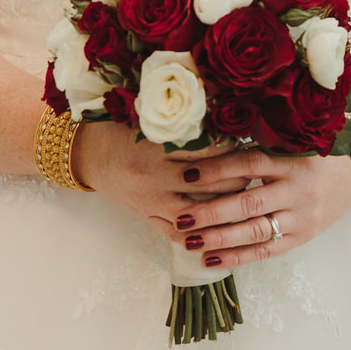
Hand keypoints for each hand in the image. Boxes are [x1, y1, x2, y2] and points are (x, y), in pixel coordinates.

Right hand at [72, 121, 249, 223]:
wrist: (89, 154)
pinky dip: (204, 234)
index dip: (236, 149)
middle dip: (239, 177)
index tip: (255, 144)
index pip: (209, 151)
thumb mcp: (152, 119)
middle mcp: (156, 177)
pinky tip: (227, 230)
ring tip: (251, 198)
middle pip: (211, 183)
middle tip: (260, 171)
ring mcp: (152, 201)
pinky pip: (179, 235)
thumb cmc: (124, 129)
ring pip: (200, 212)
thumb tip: (229, 114)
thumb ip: (187, 122)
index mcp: (157, 147)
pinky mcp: (148, 217)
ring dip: (226, 207)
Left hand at [163, 145, 350, 269]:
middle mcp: (300, 190)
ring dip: (220, 238)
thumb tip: (207, 147)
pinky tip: (211, 259)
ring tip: (189, 241)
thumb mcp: (294, 143)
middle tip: (180, 218)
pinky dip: (238, 257)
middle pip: (250, 203)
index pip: (251, 163)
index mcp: (295, 160)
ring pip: (256, 231)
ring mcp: (304, 217)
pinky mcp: (303, 237)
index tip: (187, 174)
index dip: (218, 170)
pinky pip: (267, 251)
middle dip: (212, 212)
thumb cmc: (316, 154)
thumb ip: (260, 145)